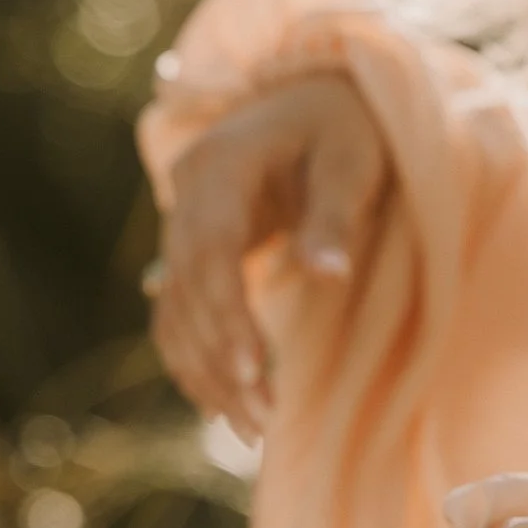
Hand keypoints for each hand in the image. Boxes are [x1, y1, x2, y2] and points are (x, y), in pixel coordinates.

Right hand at [150, 74, 386, 434]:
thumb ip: (334, 217)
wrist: (319, 97)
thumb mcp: (352, 162)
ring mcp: (180, 225)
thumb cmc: (346, 127)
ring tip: (253, 429)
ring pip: (175, 313)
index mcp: (218, 164)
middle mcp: (185, 194)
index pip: (208, 250)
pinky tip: (225, 408)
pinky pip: (179, 317)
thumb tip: (327, 276)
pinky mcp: (190, 253)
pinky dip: (197, 363)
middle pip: (186, 292)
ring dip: (208, 375)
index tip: (254, 373)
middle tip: (263, 422)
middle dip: (221, 361)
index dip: (225, 314)